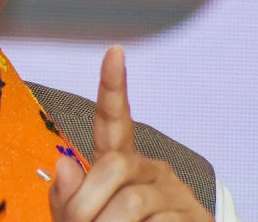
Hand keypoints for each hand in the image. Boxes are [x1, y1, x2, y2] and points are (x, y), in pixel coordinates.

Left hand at [48, 46, 212, 220]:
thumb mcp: (79, 214)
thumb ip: (66, 193)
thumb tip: (63, 163)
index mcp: (117, 160)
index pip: (113, 119)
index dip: (112, 86)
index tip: (114, 51)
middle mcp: (149, 168)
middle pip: (113, 167)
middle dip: (88, 202)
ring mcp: (174, 191)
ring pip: (132, 202)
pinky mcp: (194, 216)